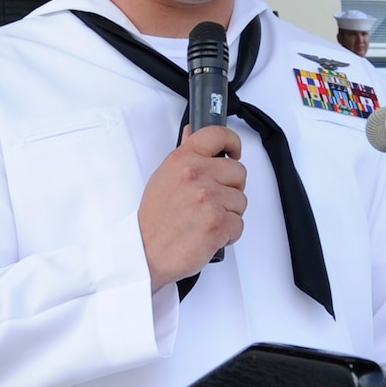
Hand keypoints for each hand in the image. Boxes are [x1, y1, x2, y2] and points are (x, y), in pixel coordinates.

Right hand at [138, 125, 245, 290]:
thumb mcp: (163, 178)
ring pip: (241, 201)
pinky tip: (209, 234)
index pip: (217, 135)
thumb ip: (184, 155)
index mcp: (182, 160)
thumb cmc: (153, 221)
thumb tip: (192, 133)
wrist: (144, 253)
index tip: (234, 151)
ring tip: (206, 220)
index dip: (233, 142)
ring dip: (229, 213)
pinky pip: (239, 224)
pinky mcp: (218, 223)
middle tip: (213, 201)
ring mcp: (208, 199)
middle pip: (238, 172)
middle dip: (231, 188)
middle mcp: (196, 176)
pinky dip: (228, 234)